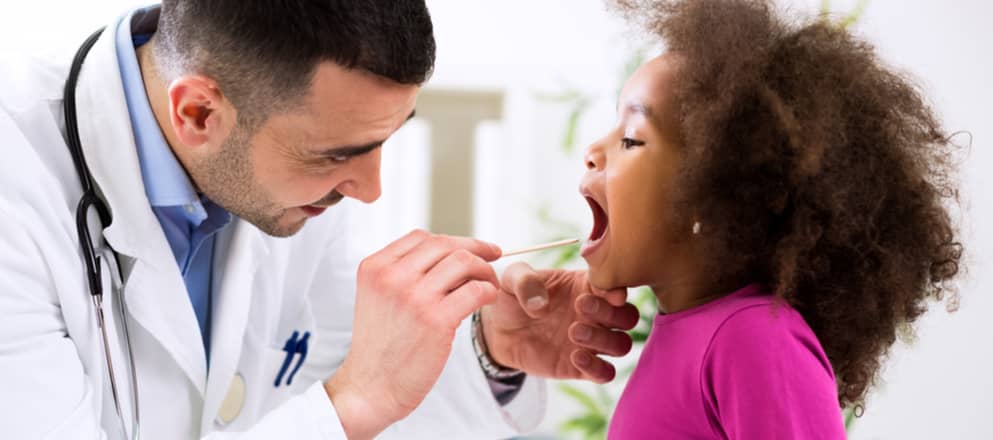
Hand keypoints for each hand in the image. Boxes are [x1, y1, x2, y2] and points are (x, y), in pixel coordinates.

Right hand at [324, 230, 501, 439]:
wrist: (369, 388)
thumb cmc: (380, 348)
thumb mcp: (379, 298)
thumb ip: (405, 275)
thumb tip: (452, 259)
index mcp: (375, 267)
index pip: (421, 237)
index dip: (453, 240)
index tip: (473, 249)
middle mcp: (391, 276)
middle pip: (445, 244)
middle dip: (475, 249)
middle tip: (492, 260)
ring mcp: (413, 296)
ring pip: (463, 261)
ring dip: (484, 270)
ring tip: (489, 285)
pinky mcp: (435, 319)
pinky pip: (475, 290)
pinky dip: (488, 291)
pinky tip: (488, 300)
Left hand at [480, 263, 639, 382]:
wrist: (498, 331)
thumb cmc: (512, 298)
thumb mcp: (512, 279)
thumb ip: (525, 281)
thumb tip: (541, 305)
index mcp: (586, 286)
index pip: (615, 286)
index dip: (616, 288)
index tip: (606, 291)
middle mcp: (596, 314)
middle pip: (628, 316)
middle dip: (611, 312)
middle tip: (580, 306)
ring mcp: (591, 342)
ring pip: (621, 344)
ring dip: (604, 339)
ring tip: (573, 332)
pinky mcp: (581, 367)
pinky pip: (605, 373)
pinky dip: (598, 368)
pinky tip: (575, 357)